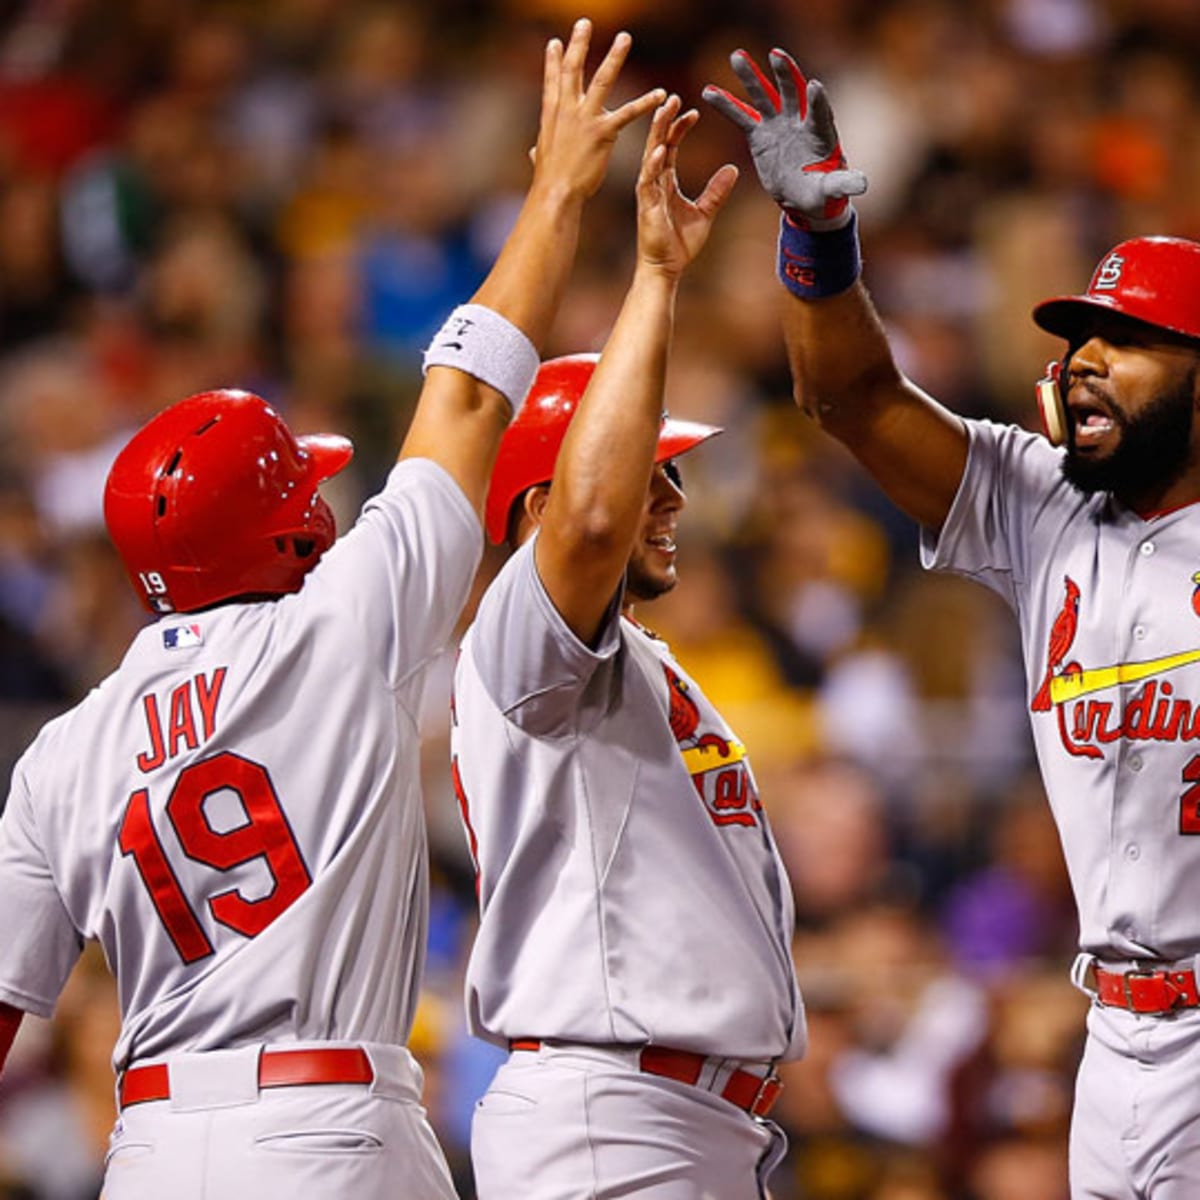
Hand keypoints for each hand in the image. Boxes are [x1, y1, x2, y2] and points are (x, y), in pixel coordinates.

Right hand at [531, 19, 665, 202]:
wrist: (555, 193)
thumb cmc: (549, 182)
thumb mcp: (542, 159)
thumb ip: (541, 149)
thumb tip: (533, 152)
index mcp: (551, 116)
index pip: (552, 81)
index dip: (554, 61)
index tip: (556, 42)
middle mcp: (567, 111)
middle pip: (574, 70)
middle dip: (579, 45)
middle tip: (585, 22)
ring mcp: (585, 119)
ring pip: (602, 80)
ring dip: (614, 57)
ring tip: (624, 37)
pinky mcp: (603, 133)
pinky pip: (628, 113)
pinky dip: (646, 102)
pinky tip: (660, 94)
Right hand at [635, 95, 737, 277]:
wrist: (666, 269)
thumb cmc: (680, 244)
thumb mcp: (705, 212)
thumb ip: (716, 191)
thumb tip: (733, 168)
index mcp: (666, 181)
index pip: (671, 146)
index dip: (680, 127)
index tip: (692, 111)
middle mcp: (654, 182)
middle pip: (658, 143)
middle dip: (664, 120)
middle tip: (671, 96)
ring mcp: (648, 193)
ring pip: (651, 155)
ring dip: (657, 132)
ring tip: (663, 110)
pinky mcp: (646, 207)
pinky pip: (648, 181)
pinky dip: (653, 165)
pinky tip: (660, 149)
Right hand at [702, 48, 865, 228]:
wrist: (804, 197)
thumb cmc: (822, 193)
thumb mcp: (833, 190)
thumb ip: (844, 183)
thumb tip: (861, 184)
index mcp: (820, 134)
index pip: (820, 113)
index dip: (817, 101)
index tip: (813, 86)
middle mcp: (799, 122)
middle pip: (792, 93)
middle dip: (785, 75)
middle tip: (776, 56)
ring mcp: (778, 125)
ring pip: (764, 97)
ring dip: (750, 77)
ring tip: (736, 57)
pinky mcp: (760, 135)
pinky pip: (742, 117)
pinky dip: (726, 105)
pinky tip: (709, 92)